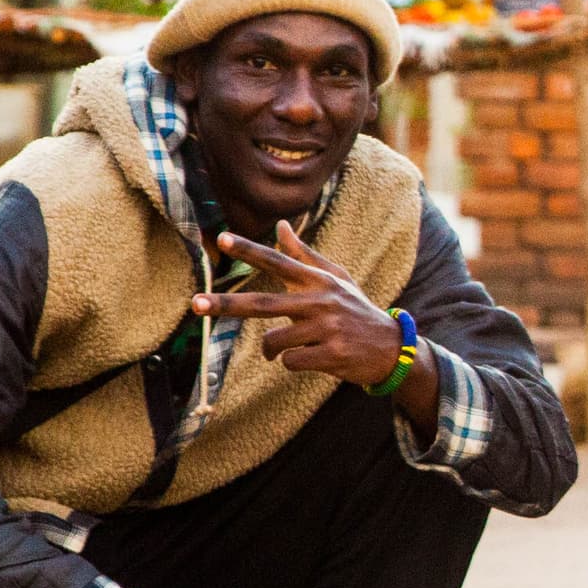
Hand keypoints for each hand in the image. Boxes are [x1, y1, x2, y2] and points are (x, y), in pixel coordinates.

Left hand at [199, 220, 403, 388]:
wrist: (392, 348)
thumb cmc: (356, 311)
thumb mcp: (336, 280)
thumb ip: (305, 255)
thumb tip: (282, 224)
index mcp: (318, 281)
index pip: (278, 261)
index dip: (249, 251)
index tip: (223, 239)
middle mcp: (321, 301)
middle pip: (264, 303)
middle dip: (226, 305)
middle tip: (195, 304)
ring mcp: (327, 328)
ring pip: (274, 341)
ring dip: (273, 349)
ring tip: (293, 347)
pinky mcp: (332, 354)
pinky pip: (291, 361)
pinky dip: (293, 363)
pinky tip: (313, 358)